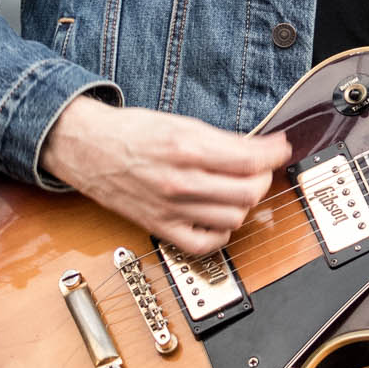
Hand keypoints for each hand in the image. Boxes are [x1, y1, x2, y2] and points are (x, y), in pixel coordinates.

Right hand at [41, 98, 291, 255]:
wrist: (87, 147)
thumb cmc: (130, 132)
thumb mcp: (180, 123)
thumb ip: (221, 139)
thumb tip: (260, 147)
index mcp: (187, 148)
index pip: (250, 159)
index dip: (275, 153)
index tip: (281, 148)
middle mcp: (181, 181)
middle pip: (248, 192)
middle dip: (263, 178)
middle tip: (261, 168)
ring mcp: (171, 209)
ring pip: (233, 218)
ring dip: (245, 204)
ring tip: (239, 190)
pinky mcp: (160, 227)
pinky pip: (204, 244)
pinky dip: (221, 233)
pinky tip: (221, 217)